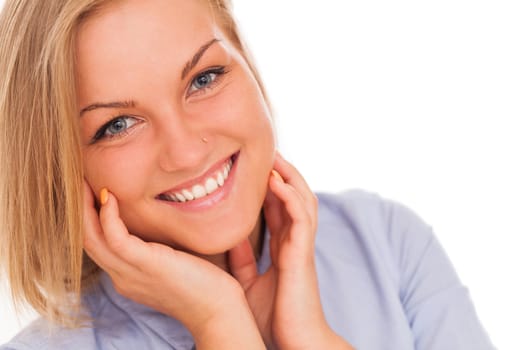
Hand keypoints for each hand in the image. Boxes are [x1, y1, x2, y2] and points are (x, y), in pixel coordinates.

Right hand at [82, 181, 264, 348]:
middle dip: (81, 209)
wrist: (218, 312)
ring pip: (92, 239)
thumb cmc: (205, 285)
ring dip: (86, 208)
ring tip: (87, 182)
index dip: (92, 218)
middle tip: (81, 180)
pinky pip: (115, 237)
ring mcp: (130, 273)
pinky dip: (108, 215)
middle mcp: (123, 276)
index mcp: (128, 276)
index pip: (99, 245)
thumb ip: (161, 248)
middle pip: (88, 240)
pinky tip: (110, 196)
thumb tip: (162, 223)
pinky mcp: (145, 264)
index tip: (94, 191)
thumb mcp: (175, 263)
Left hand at [229, 153, 353, 348]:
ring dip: (289, 176)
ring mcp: (301, 246)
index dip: (270, 185)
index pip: (279, 207)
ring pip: (302, 200)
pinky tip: (277, 182)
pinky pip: (301, 218)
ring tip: (273, 156)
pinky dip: (291, 197)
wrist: (295, 341)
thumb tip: (229, 239)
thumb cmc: (275, 317)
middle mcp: (294, 241)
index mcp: (283, 247)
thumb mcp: (248, 283)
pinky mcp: (303, 254)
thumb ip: (242, 260)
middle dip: (282, 172)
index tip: (255, 165)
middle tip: (265, 150)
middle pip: (294, 196)